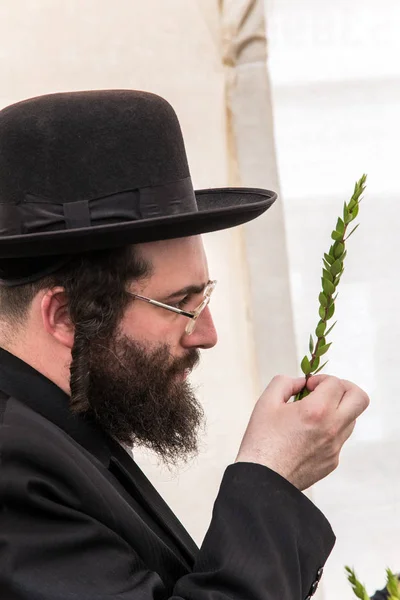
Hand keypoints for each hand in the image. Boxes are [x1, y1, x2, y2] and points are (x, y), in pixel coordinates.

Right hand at [235, 374, 368, 490]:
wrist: (262, 479)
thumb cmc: (261, 440)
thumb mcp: (266, 402)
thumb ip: (285, 383)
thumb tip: (301, 383)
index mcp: (316, 411)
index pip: (336, 383)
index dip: (321, 379)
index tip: (307, 387)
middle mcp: (332, 428)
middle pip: (359, 398)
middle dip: (345, 388)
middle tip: (326, 392)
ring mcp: (335, 447)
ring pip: (351, 419)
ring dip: (337, 410)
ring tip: (312, 414)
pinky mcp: (332, 461)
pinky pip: (339, 438)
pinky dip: (329, 430)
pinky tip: (307, 434)